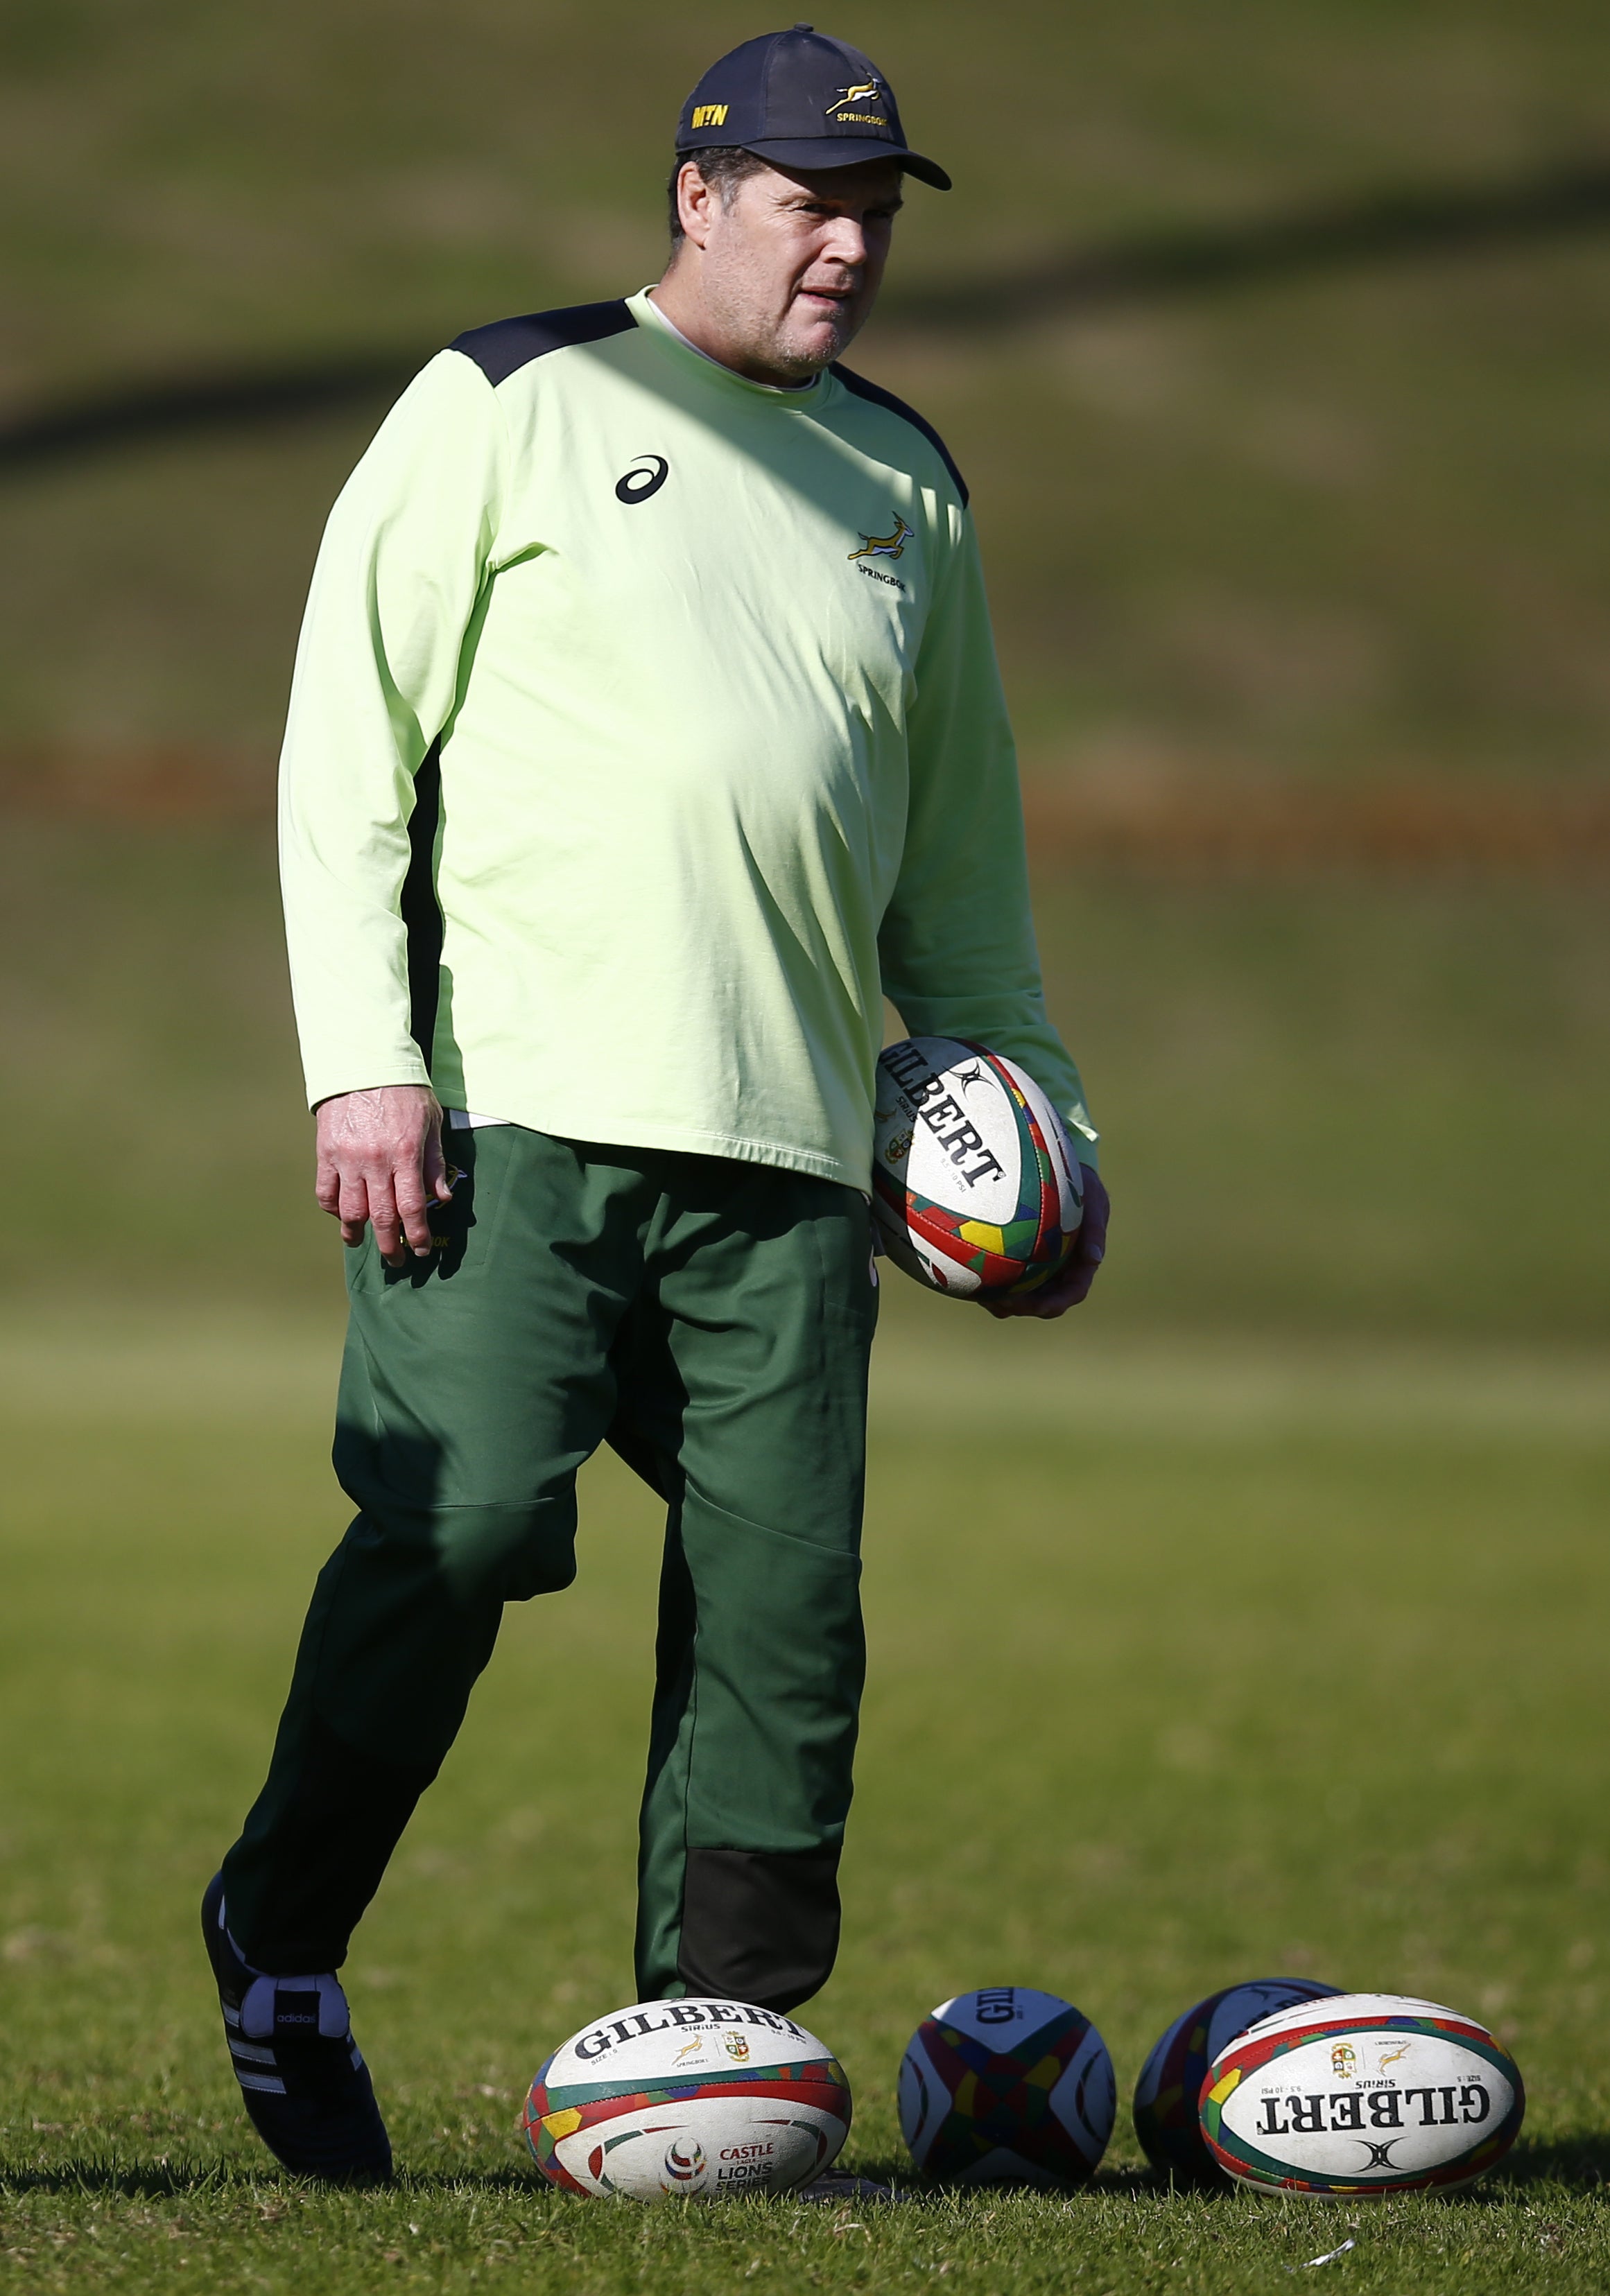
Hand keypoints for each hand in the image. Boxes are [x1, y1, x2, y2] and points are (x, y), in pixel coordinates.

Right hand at [314, 1084, 452, 1265]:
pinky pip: (326, 1192)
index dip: (416, 1236)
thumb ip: (435, 1162)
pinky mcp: (326, 1152)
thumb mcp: (431, 1121)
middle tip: (395, 1261)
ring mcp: (347, 1158)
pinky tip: (341, 1214)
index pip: (412, 1208)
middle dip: (389, 1245)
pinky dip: (333, 1208)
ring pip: (349, 1210)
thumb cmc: (404, 1090)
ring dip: (356, 1233)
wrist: (363, 1061)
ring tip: (360, 1242)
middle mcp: (376, 1161)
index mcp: (406, 1154)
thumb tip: (442, 1199)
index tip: (419, 1252)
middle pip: (380, 1217)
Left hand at [980, 1164, 1107, 1320]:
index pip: (1072, 1293)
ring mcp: (1036, 1266)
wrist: (1061, 1171)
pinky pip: (1001, 1274)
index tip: (1039, 1305)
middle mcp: (1057, 1271)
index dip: (1056, 1303)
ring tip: (982, 1296)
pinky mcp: (1014, 1257)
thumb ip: (1096, 1228)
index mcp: (1079, 1265)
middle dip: (1024, 1307)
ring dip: (1002, 1300)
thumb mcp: (1095, 1200)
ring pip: (1019, 1294)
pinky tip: (969, 1272)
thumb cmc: (1082, 1186)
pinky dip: (989, 1279)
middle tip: (1004, 1303)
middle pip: (1042, 1302)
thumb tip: (1094, 1258)